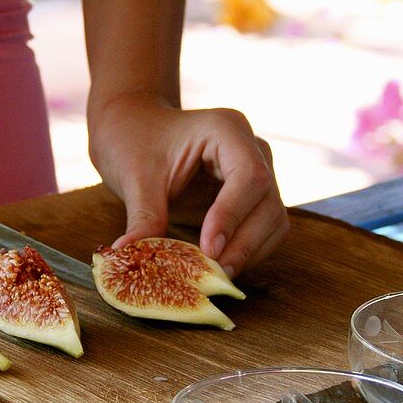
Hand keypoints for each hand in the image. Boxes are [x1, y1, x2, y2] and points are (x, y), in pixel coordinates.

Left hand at [88, 92, 288, 277]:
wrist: (136, 129)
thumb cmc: (135, 141)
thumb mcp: (135, 178)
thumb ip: (143, 216)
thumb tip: (128, 254)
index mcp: (226, 129)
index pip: (249, 176)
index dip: (232, 216)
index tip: (209, 249)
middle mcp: (251, 148)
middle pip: (268, 202)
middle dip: (244, 243)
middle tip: (214, 273)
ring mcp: (258, 171)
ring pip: (273, 220)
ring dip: (249, 252)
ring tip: (215, 273)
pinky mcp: (253, 196)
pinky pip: (264, 229)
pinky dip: (247, 251)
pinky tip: (219, 264)